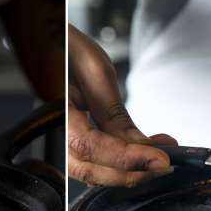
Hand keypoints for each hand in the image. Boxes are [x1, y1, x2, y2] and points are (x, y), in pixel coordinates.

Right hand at [68, 24, 176, 186]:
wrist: (46, 37)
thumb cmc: (66, 45)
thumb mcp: (95, 70)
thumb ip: (115, 113)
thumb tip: (140, 145)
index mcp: (55, 107)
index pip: (89, 146)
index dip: (126, 158)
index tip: (160, 160)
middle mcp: (52, 129)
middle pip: (88, 170)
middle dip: (131, 172)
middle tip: (164, 164)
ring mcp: (59, 137)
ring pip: (91, 171)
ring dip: (128, 171)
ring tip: (159, 157)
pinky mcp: (71, 139)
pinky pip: (93, 161)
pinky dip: (119, 163)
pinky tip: (142, 153)